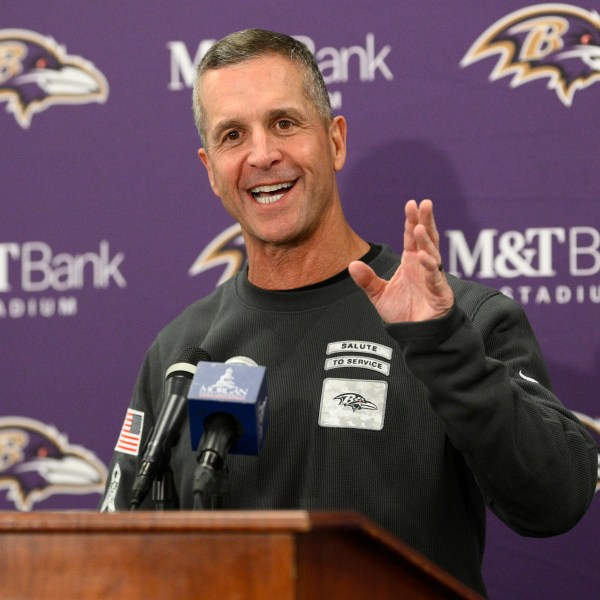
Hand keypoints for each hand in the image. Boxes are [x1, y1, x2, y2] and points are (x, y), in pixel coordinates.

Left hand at [349, 199, 453, 322]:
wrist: (415, 335)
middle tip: (424, 203)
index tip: (410, 204)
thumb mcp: (379, 295)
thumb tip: (352, 264)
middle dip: (425, 221)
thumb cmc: (402, 313)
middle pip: (426, 239)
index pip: (411, 237)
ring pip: (432, 254)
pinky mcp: (439, 293)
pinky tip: (424, 257)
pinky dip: (430, 267)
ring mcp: (433, 278)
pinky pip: (435, 277)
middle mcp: (423, 266)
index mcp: (411, 262)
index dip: (411, 221)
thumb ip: (367, 280)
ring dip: (427, 241)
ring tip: (419, 227)